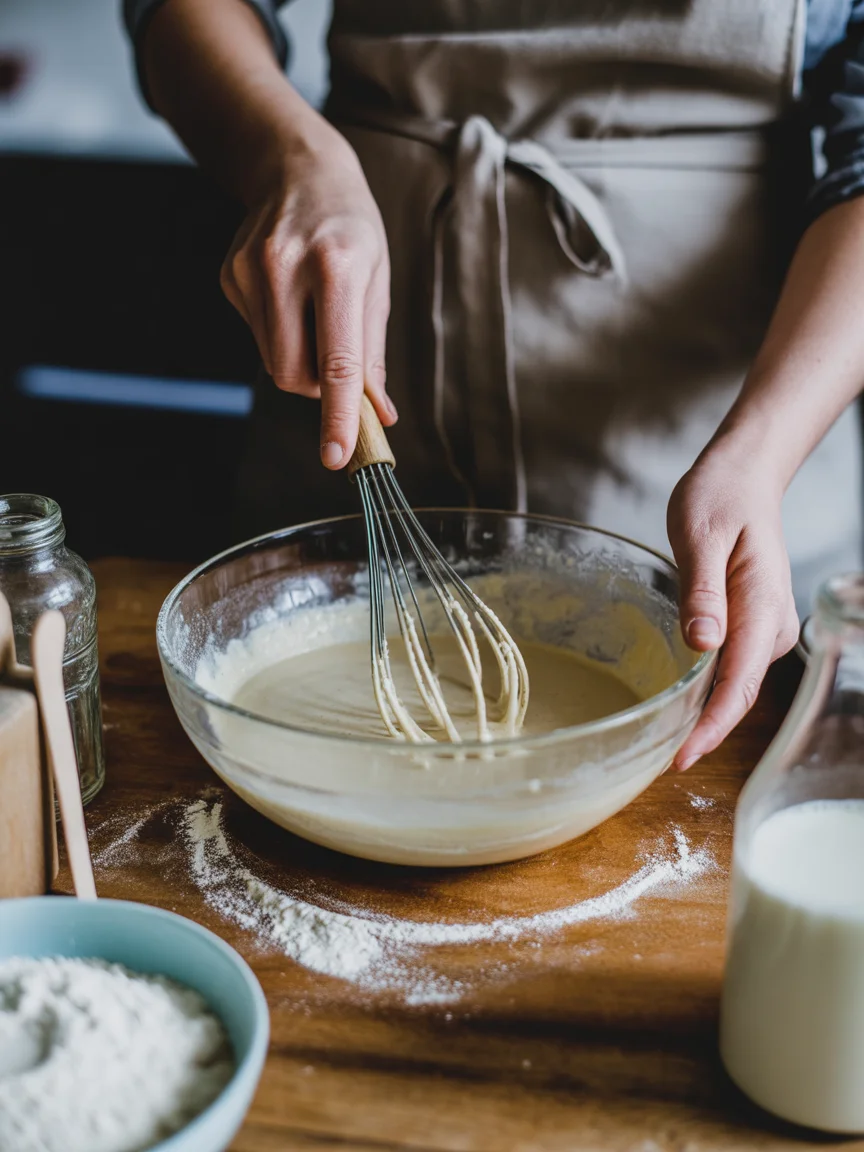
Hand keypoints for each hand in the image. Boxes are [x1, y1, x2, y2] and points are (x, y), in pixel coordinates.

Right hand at [219, 136, 395, 467]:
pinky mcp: (229, 276)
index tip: (338, 456)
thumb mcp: (377, 280)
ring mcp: (250, 270)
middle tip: (337, 365)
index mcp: (338, 267)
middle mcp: (287, 266)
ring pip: (274, 362)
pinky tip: (288, 295)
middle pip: (295, 373)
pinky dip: (279, 334)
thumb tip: (379, 414)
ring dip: (299, 360)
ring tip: (314, 314)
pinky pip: (258, 336)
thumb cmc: (350, 228)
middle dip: (318, 388)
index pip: (336, 360)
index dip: (338, 415)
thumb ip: (373, 352)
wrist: (296, 168)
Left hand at [667, 444, 798, 770]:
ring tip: (663, 745)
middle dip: (705, 732)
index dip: (712, 725)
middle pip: (740, 693)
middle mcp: (773, 625)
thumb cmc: (720, 498)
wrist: (744, 477)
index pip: (741, 682)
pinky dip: (708, 692)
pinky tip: (681, 708)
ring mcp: (767, 627)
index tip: (682, 756)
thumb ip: (702, 591)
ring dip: (706, 716)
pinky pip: (732, 668)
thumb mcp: (701, 535)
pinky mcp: (753, 625)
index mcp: (763, 605)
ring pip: (736, 684)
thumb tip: (703, 644)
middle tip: (659, 762)